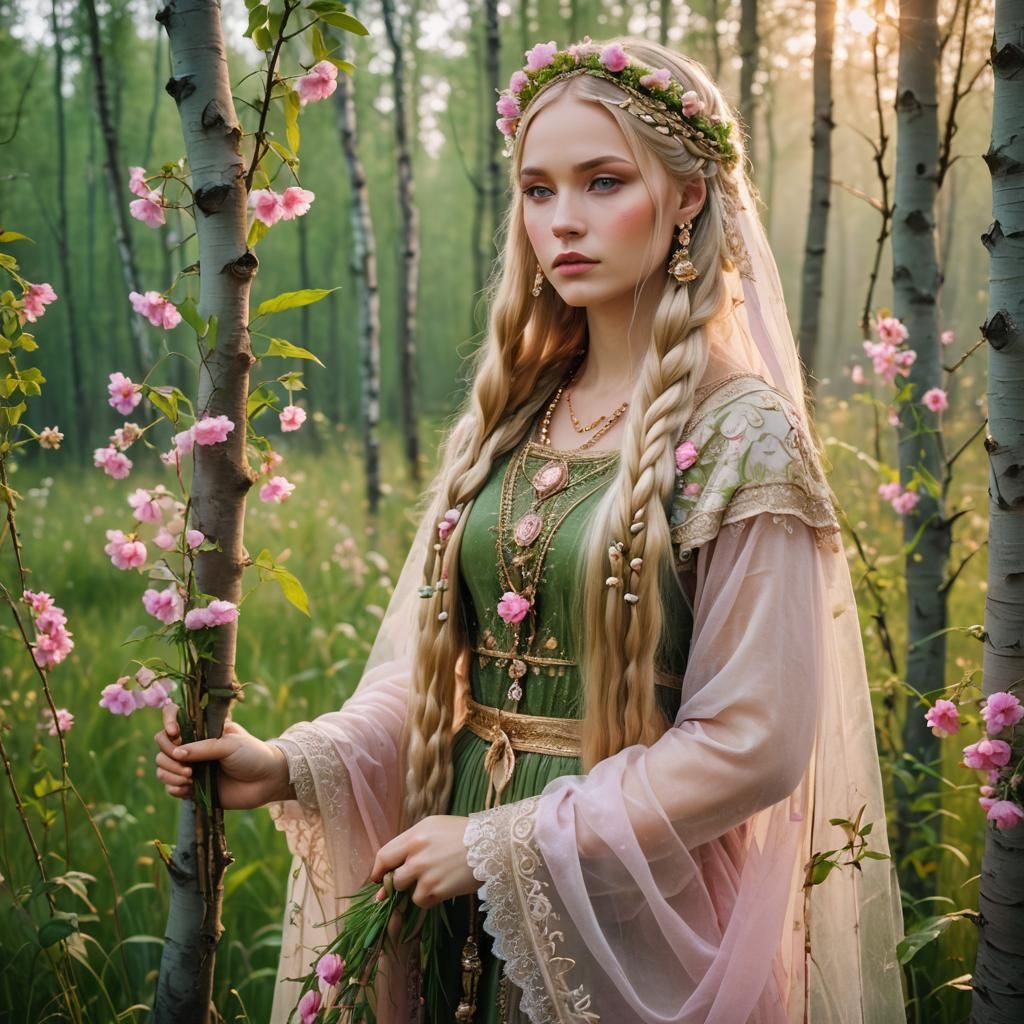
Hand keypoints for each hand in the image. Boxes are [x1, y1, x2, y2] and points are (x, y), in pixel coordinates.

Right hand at [153, 701, 295, 809]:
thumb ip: (202, 748)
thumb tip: (176, 754)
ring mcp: (191, 766)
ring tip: (190, 778)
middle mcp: (193, 746)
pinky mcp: (193, 787)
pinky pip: (170, 787)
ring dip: (170, 773)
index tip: (174, 733)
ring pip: (163, 767)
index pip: (175, 716)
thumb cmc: (252, 755)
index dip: (168, 721)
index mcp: (203, 729)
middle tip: (187, 767)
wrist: (267, 781)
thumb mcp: (230, 744)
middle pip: (163, 746)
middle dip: (168, 756)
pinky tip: (188, 789)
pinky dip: (174, 788)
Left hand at [370, 815, 477, 908]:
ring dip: (415, 890)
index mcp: (414, 835)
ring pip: (406, 892)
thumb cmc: (464, 832)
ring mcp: (426, 873)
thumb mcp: (434, 826)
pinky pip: (421, 901)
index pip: (384, 856)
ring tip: (433, 881)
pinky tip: (443, 887)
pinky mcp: (437, 889)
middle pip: (392, 878)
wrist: (493, 844)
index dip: (378, 871)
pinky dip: (429, 898)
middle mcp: (416, 854)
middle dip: (397, 883)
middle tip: (411, 882)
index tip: (378, 879)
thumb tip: (391, 870)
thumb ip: (411, 843)